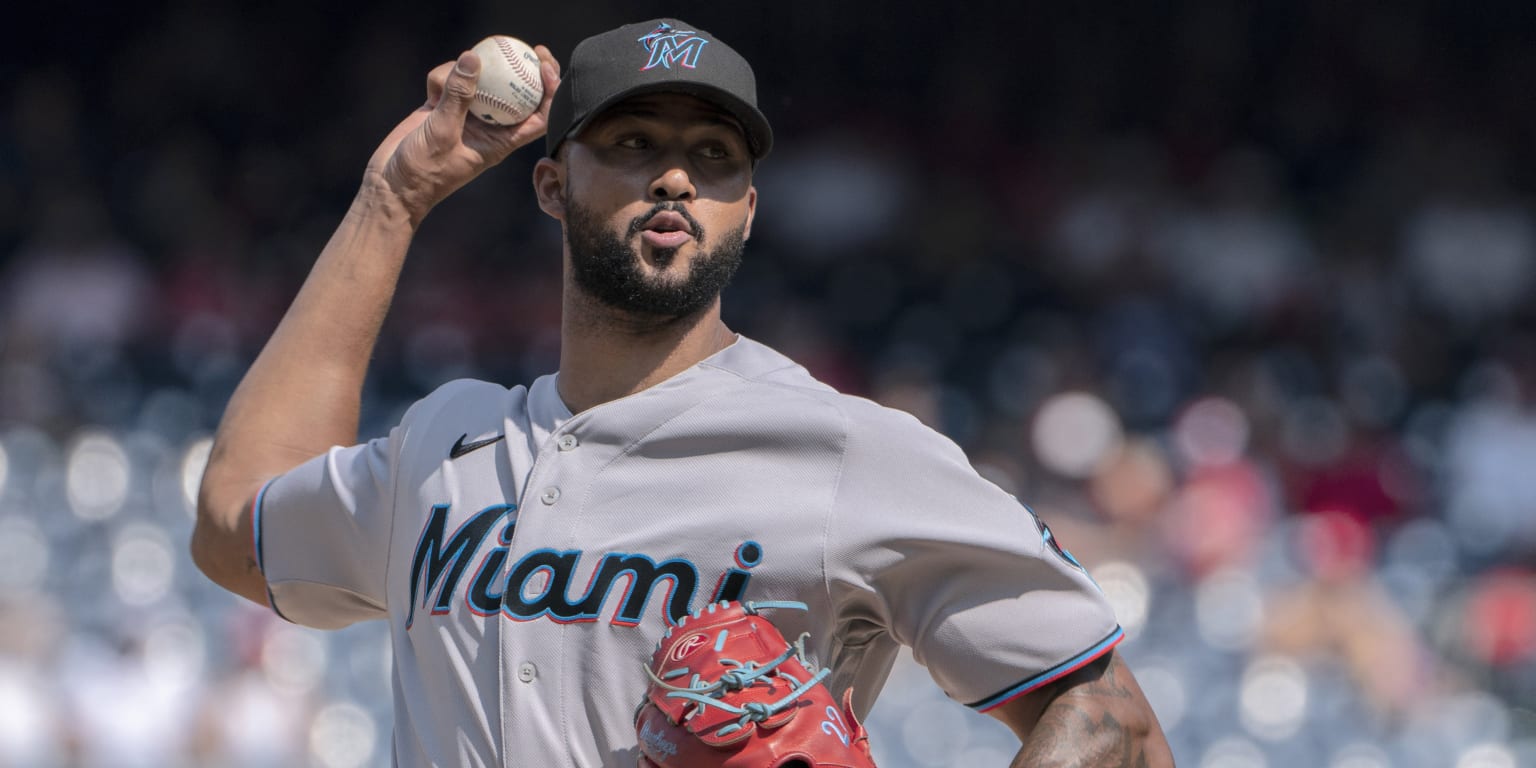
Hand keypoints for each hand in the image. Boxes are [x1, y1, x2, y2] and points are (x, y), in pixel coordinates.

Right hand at [362, 44, 560, 226]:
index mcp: (501, 141)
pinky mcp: (443, 107)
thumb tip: (473, 58)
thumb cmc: (424, 172)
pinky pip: (450, 80)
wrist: (393, 184)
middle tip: (528, 48)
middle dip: (525, 69)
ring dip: (463, 73)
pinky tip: (429, 91)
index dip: (551, 91)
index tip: (545, 66)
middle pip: (516, 93)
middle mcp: (489, 126)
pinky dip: (440, 78)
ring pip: (479, 80)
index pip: (539, 117)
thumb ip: (458, 96)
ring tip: (443, 85)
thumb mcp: (442, 132)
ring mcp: (466, 115)